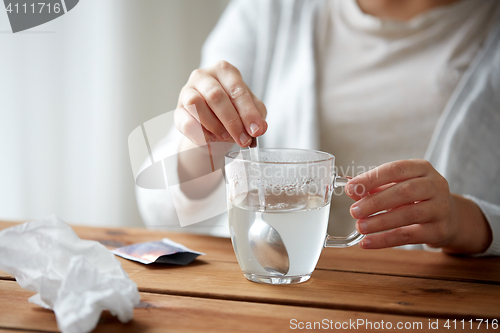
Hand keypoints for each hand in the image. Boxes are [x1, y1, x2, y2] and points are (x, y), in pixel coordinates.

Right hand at [175, 60, 266, 146]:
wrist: (213, 126)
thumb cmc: (233, 111)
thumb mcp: (249, 110)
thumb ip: (257, 116)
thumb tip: (260, 128)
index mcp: (225, 71)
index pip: (237, 90)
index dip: (247, 112)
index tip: (256, 131)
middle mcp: (203, 76)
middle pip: (216, 96)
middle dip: (232, 121)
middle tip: (243, 140)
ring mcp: (187, 91)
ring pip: (196, 104)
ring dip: (214, 125)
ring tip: (226, 137)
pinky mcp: (178, 111)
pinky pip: (186, 121)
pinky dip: (200, 134)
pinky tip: (211, 140)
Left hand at [345, 159, 491, 253]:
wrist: (449, 217)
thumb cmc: (416, 198)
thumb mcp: (397, 186)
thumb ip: (374, 187)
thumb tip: (352, 190)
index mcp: (421, 168)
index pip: (394, 169)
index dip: (371, 179)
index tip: (350, 189)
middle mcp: (435, 185)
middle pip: (404, 192)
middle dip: (375, 202)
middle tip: (354, 211)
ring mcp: (440, 208)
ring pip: (408, 214)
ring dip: (380, 222)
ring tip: (360, 227)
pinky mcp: (439, 230)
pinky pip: (409, 236)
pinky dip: (385, 240)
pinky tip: (367, 242)